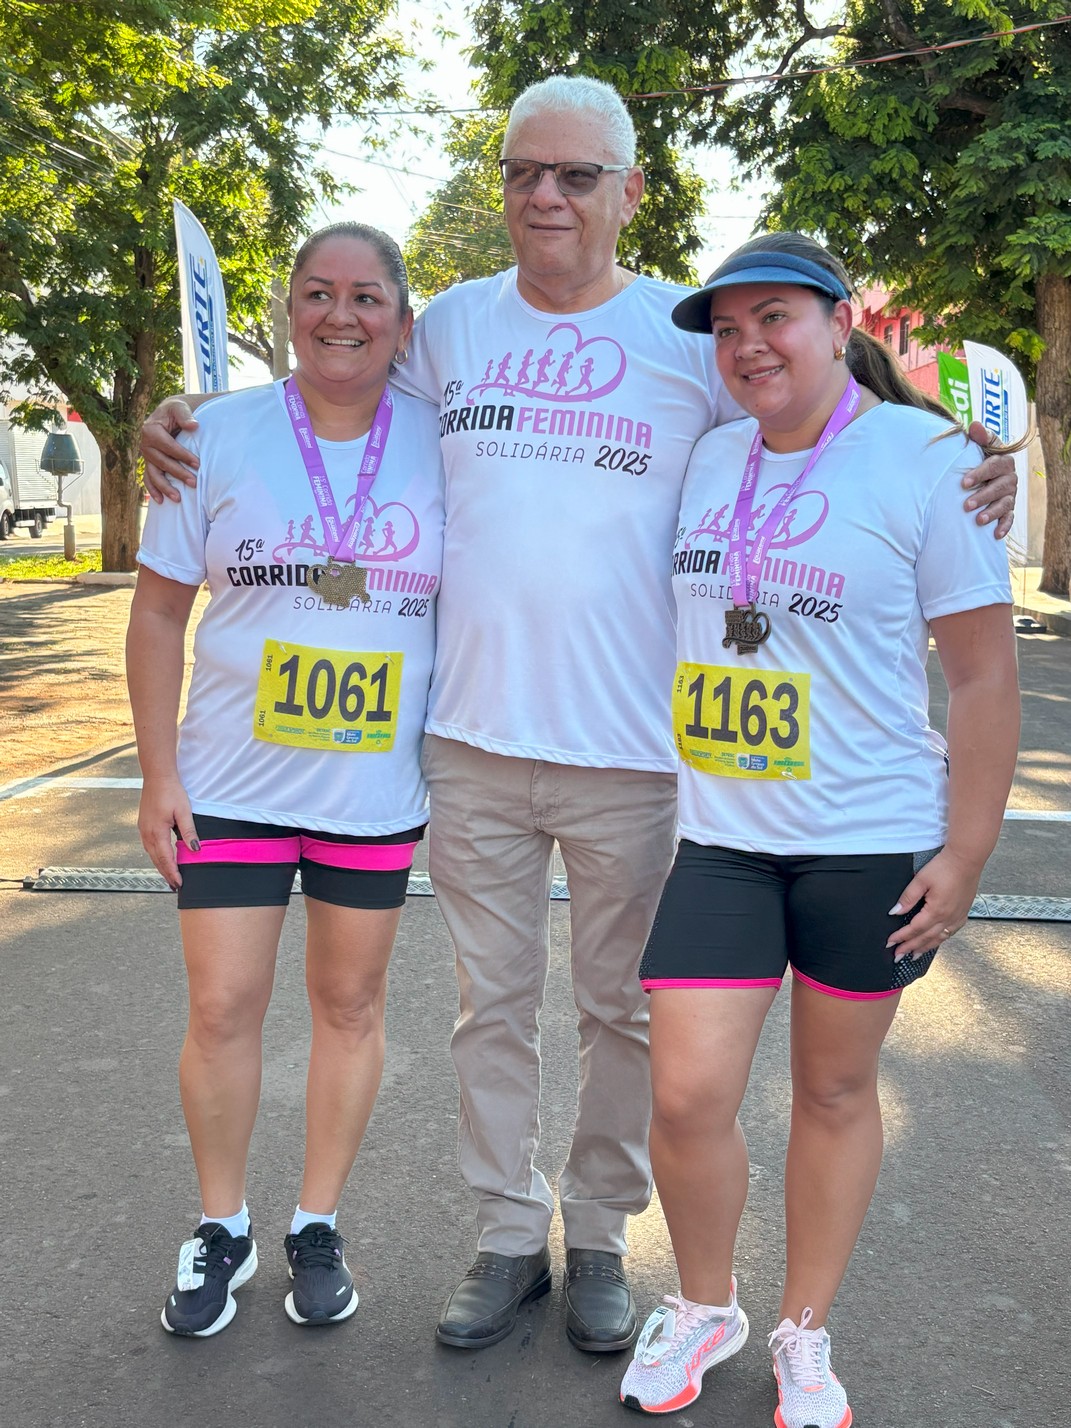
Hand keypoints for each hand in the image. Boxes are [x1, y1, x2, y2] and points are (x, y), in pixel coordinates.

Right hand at [137, 777, 198, 890]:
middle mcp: (147, 833)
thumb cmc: (172, 792)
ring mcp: (143, 830)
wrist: (157, 777)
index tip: (179, 884)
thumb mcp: (184, 811)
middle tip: (175, 886)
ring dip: (161, 866)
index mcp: (157, 831)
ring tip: (170, 876)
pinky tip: (162, 858)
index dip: (172, 873)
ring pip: (152, 854)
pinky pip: (149, 846)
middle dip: (166, 874)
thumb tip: (195, 850)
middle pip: (157, 860)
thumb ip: (189, 832)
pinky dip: (156, 856)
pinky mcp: (143, 826)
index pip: (166, 859)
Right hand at [140, 398, 199, 503]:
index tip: (198, 464)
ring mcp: (146, 455)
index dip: (182, 455)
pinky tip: (160, 501)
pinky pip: (149, 478)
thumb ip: (185, 416)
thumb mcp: (179, 408)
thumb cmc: (175, 411)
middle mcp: (145, 444)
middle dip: (178, 473)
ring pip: (153, 474)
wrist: (168, 414)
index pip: (168, 446)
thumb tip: (194, 426)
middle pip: (161, 462)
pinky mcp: (149, 462)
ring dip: (164, 487)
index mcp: (150, 430)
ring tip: (178, 499)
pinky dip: (153, 489)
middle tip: (194, 483)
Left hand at [885, 849, 980, 960]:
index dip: (901, 937)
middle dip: (910, 948)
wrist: (967, 859)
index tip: (890, 943)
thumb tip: (895, 912)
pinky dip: (940, 940)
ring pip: (939, 938)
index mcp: (936, 911)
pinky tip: (936, 941)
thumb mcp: (921, 880)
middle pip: (926, 938)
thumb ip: (907, 898)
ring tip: (914, 955)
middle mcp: (948, 918)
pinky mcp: (963, 913)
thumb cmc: (945, 867)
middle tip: (898, 956)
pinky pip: (951, 933)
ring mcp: (958, 916)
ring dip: (925, 948)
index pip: (914, 929)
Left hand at [961, 421, 1016, 538]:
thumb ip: (978, 437)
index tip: (963, 483)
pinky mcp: (1009, 509)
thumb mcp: (977, 447)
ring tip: (978, 520)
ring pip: (1004, 503)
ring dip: (992, 512)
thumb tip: (974, 425)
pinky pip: (1010, 518)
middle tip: (966, 505)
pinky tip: (996, 534)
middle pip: (1000, 487)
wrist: (981, 476)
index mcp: (1003, 461)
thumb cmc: (977, 460)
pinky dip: (1004, 526)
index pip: (994, 466)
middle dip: (983, 496)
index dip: (980, 474)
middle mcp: (1009, 478)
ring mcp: (1010, 494)